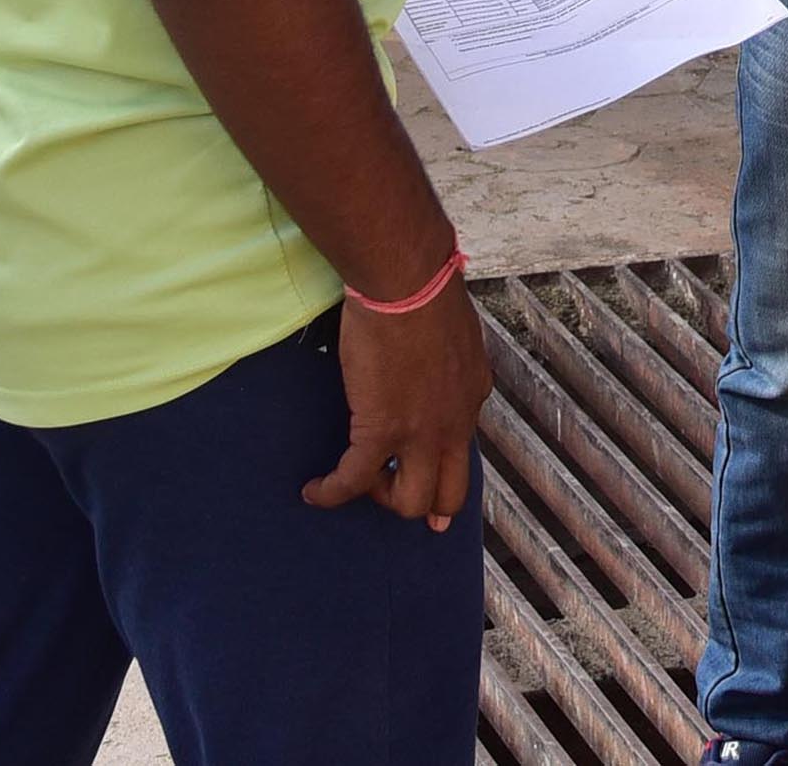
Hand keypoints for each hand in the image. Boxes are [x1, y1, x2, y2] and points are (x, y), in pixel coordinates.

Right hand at [304, 282, 485, 529]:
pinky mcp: (381, 431)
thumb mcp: (453, 331)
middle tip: (390, 492)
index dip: (442, 469)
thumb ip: (446, 356)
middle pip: (449, 495)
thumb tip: (429, 354)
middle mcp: (455, 424)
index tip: (428, 481)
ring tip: (355, 481)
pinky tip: (314, 491)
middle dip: (422, 504)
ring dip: (380, 498)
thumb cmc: (424, 287)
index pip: (463, 450)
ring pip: (410, 502)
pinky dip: (332, 493)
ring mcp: (421, 433)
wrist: (407, 281)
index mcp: (473, 395)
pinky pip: (354, 480)